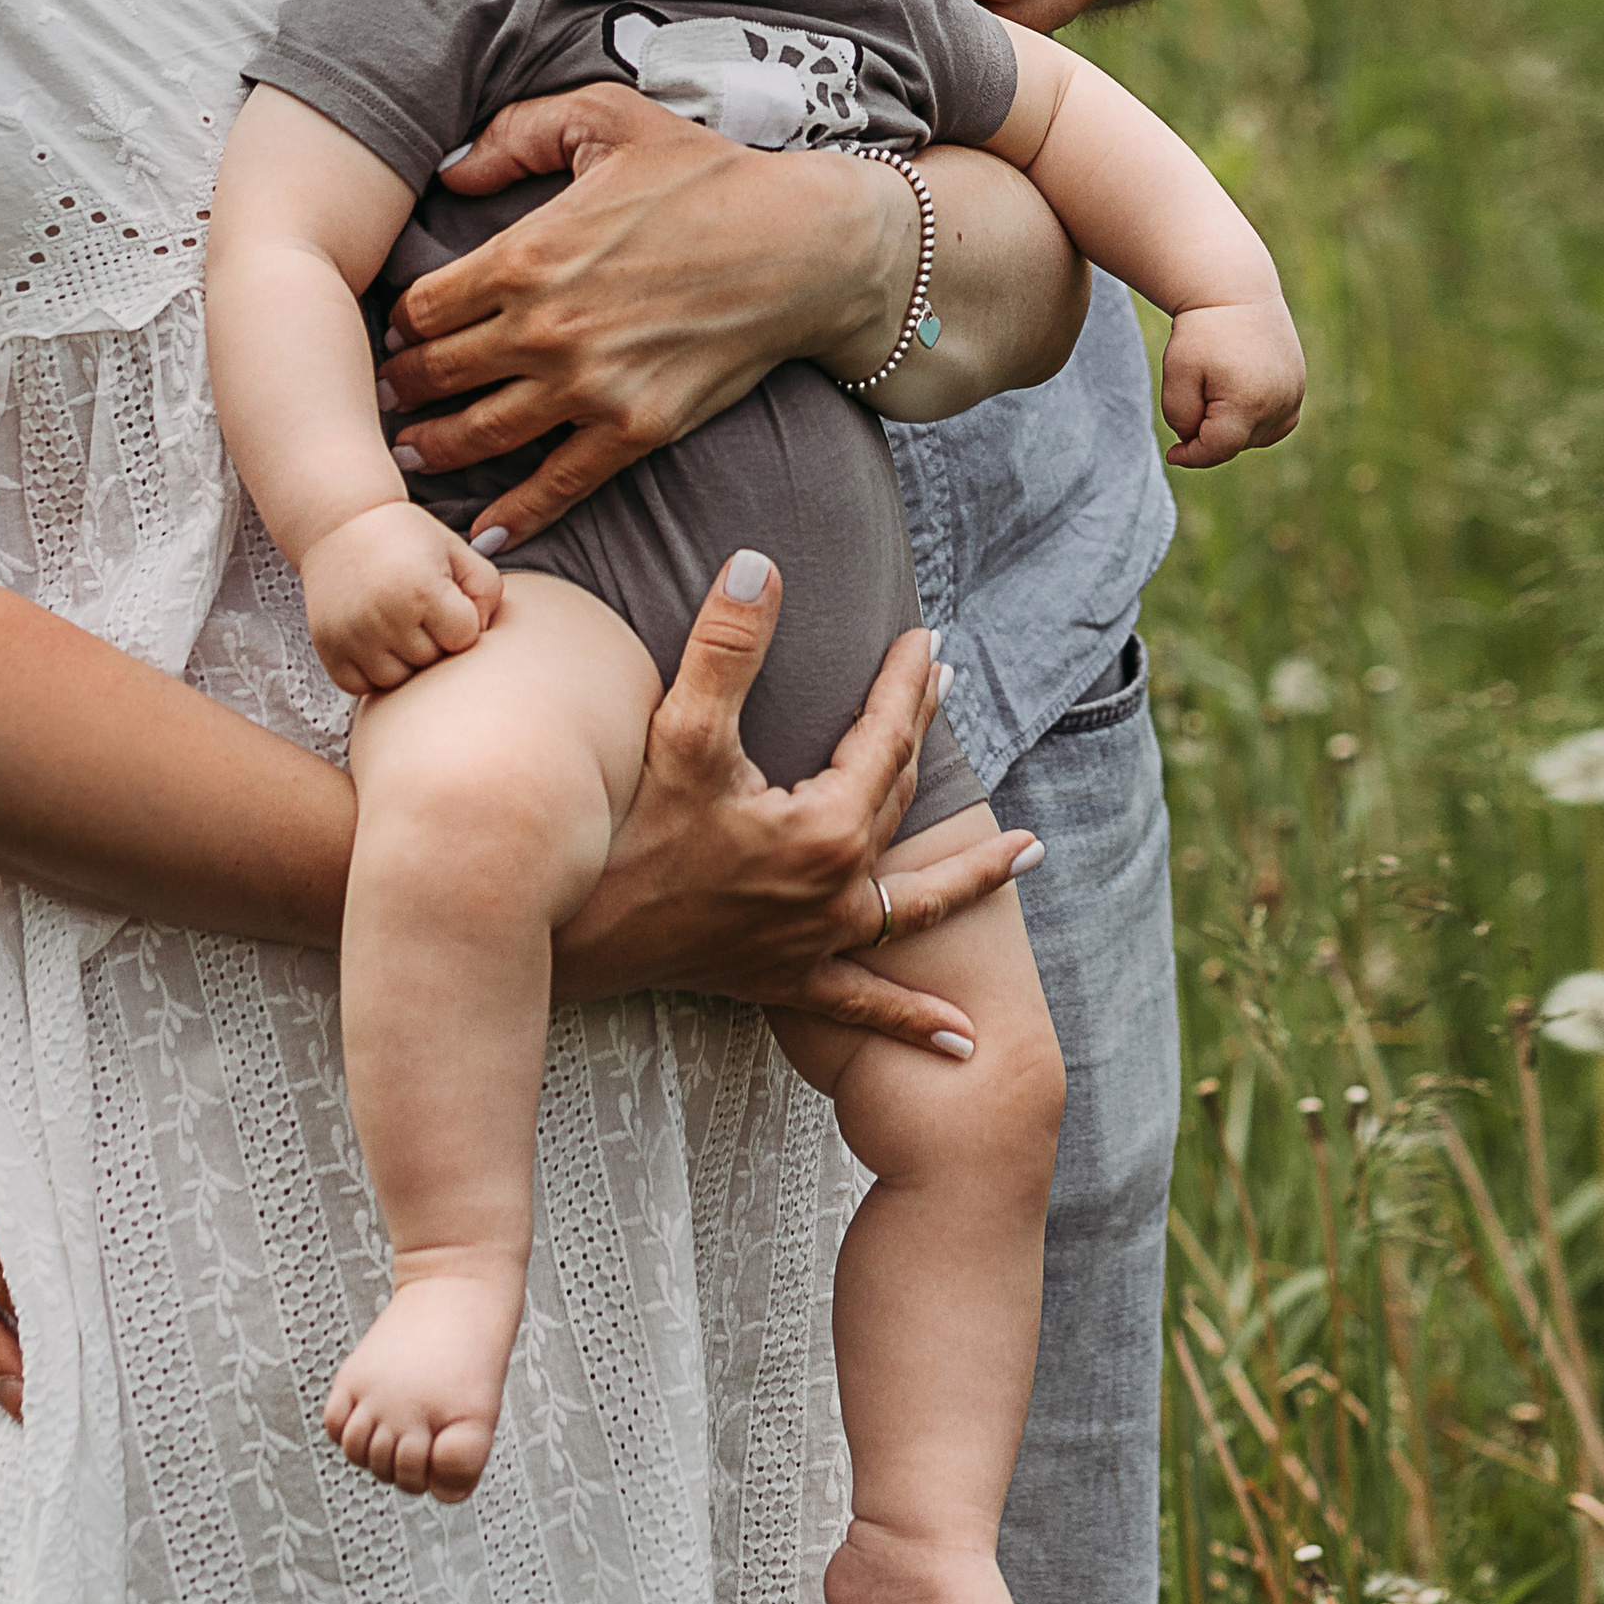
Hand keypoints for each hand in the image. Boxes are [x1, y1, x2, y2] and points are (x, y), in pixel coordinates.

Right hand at [304, 501, 504, 693]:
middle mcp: (384, 616)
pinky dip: (370, 671)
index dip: (461, 620)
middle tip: (417, 606)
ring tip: (396, 622)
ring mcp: (351, 635)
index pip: (465, 638)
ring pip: (398, 680)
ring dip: (403, 659)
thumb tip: (478, 636)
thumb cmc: (405, 537)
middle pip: (432, 661)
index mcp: (421, 589)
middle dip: (433, 639)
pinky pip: (361, 686)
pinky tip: (374, 639)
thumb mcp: (457, 550)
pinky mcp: (327, 648)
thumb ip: (486, 591)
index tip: (445, 598)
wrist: (341, 523)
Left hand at [379, 87, 914, 547]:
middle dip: (401, 389)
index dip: (399, 324)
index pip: (423, 307)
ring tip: (409, 455)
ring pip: (480, 435)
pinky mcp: (635, 430)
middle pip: (438, 375)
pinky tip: (484, 534)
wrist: (804, 246)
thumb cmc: (707, 174)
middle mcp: (545, 330)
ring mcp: (589, 388)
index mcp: (526, 255)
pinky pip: (557, 484)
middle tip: (383, 398)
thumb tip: (449, 171)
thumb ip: (516, 133)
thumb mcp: (607, 118)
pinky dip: (515, 515)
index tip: (395, 334)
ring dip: (434, 450)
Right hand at [551, 555, 1039, 1049]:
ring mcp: (814, 943)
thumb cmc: (624, 833)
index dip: (905, 683)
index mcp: (825, 828)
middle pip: (899, 799)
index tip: (923, 637)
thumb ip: (727, 646)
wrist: (574, 939)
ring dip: (972, 876)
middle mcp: (835, 890)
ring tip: (1028, 855)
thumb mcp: (679, 730)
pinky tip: (961, 1037)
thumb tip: (761, 565)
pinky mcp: (784, 981)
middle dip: (923, 736)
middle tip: (944, 685)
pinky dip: (913, 1018)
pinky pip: (862, 1001)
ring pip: (915, 905)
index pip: (885, 738)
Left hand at [1161, 298, 1305, 466]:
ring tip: (1216, 387)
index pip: (1218, 450)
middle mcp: (1280, 403)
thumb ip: (1180, 416)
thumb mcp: (1177, 371)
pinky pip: (1275, 423)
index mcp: (1249, 402)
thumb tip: (1195, 440)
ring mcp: (1294, 396)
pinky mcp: (1298, 388)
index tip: (1172, 455)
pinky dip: (1254, 421)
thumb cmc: (1202, 330)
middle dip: (1209, 432)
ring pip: (1255, 436)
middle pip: (1235, 442)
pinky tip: (1237, 397)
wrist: (1236, 291)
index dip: (1192, 456)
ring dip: (1233, 428)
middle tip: (1194, 391)